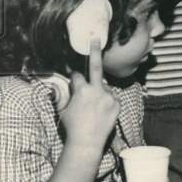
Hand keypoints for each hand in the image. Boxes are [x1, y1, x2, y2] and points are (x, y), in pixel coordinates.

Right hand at [59, 40, 118, 157]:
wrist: (87, 142)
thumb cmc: (71, 126)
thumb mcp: (64, 108)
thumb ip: (67, 95)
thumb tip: (67, 86)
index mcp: (81, 90)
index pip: (77, 76)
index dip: (74, 77)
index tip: (73, 77)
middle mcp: (96, 90)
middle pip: (95, 67)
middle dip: (95, 51)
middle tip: (96, 38)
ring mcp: (108, 96)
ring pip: (103, 87)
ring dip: (99, 92)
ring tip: (93, 108)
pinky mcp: (117, 103)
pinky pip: (111, 97)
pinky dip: (107, 100)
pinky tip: (101, 111)